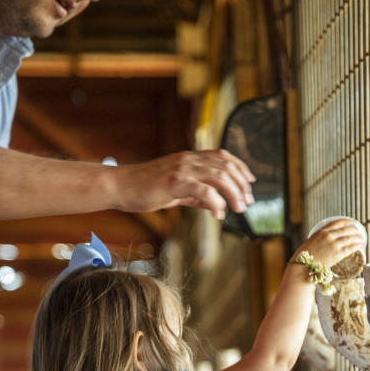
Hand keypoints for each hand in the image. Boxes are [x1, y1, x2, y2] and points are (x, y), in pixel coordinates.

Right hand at [106, 150, 254, 219]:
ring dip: (234, 193)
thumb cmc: (143, 189)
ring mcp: (182, 169)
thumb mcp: (175, 191)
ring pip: (219, 176)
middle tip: (247, 202)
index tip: (250, 182)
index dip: (240, 167)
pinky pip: (204, 191)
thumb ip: (195, 196)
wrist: (119, 186)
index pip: (222, 156)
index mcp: (189, 159)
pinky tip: (218, 214)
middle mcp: (188, 160)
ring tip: (239, 209)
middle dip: (241, 185)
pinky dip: (216, 203)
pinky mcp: (175, 182)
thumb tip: (215, 204)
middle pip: (226, 166)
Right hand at [292, 218, 365, 270]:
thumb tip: (328, 238)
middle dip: (354, 230)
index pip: (337, 223)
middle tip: (359, 231)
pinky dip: (356, 246)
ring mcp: (334, 245)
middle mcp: (329, 236)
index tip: (351, 222)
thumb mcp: (312, 241)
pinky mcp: (338, 254)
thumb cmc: (306, 255)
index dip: (346, 222)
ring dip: (357, 238)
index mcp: (322, 232)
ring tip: (362, 238)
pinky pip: (350, 248)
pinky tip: (360, 245)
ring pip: (350, 239)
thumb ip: (321, 238)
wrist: (304, 265)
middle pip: (346, 230)